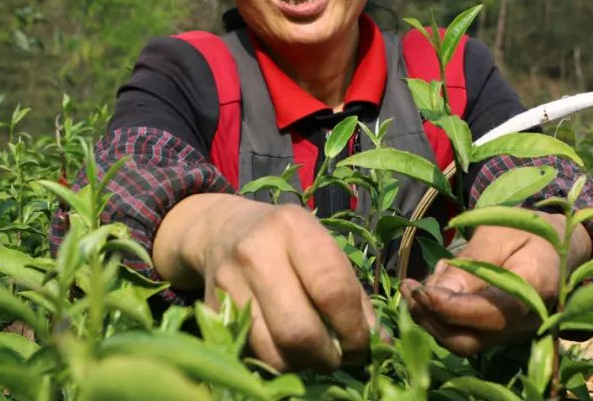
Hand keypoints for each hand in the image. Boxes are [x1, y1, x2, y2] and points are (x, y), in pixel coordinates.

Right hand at [154, 194, 377, 370]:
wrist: (223, 230)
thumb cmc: (287, 241)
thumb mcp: (322, 247)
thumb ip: (352, 292)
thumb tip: (379, 341)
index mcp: (294, 228)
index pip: (333, 291)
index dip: (354, 329)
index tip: (363, 345)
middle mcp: (257, 252)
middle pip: (299, 329)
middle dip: (328, 355)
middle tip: (340, 357)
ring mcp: (229, 282)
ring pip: (273, 351)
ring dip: (303, 364)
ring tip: (314, 354)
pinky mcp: (213, 309)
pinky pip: (253, 353)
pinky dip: (278, 362)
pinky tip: (288, 349)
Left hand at [399, 212, 590, 355]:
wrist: (558, 244)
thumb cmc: (527, 230)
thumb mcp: (497, 232)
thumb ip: (470, 264)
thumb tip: (434, 293)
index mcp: (535, 290)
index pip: (485, 314)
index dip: (446, 307)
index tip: (418, 289)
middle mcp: (527, 321)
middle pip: (469, 341)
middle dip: (430, 319)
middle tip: (408, 288)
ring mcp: (515, 333)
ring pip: (464, 343)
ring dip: (431, 319)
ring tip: (419, 285)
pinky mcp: (502, 333)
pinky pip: (467, 335)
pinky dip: (442, 318)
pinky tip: (438, 288)